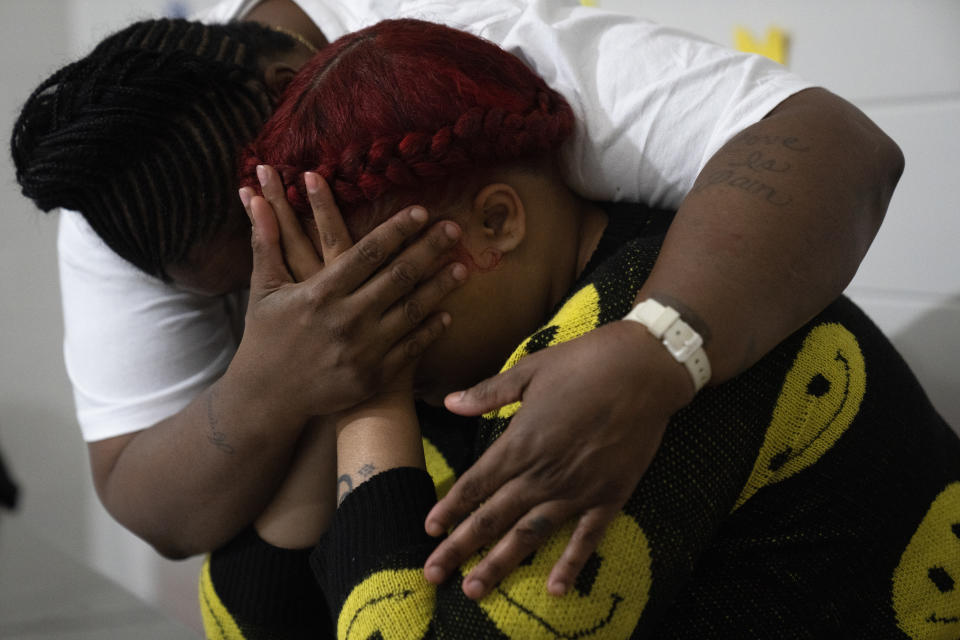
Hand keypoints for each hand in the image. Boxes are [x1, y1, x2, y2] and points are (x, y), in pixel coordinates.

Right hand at [232, 165, 466, 420]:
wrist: (269, 398)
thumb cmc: (266, 337)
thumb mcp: (264, 289)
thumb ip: (266, 242)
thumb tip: (254, 198)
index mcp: (320, 293)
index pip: (368, 253)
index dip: (397, 230)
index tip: (422, 212)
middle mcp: (346, 319)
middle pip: (398, 276)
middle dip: (429, 250)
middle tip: (454, 229)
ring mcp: (363, 349)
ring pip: (412, 310)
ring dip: (440, 287)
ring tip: (463, 267)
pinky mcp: (373, 375)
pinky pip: (411, 347)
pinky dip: (430, 329)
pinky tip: (447, 313)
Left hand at [422, 321, 695, 598]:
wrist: (644, 370)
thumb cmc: (584, 363)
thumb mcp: (529, 371)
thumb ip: (488, 393)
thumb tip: (450, 403)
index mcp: (520, 443)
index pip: (475, 485)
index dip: (449, 508)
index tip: (429, 529)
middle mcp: (542, 474)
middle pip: (492, 518)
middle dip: (459, 548)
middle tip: (433, 574)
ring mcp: (576, 490)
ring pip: (529, 534)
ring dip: (499, 563)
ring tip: (474, 590)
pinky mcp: (608, 496)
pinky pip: (585, 538)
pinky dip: (570, 565)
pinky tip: (554, 589)